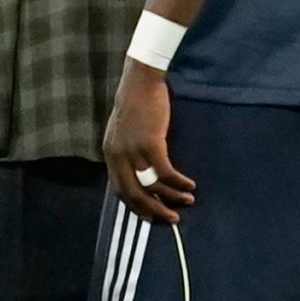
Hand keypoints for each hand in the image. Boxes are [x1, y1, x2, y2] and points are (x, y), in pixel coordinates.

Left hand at [104, 62, 194, 223]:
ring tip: (187, 201)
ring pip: (152, 185)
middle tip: (171, 218)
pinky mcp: (151, 144)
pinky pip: (166, 172)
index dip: (136, 206)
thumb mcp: (123, 131)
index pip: (120, 190)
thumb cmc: (135, 104)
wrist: (140, 82)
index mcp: (110, 154)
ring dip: (171, 197)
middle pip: (134, 194)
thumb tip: (141, 171)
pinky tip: (189, 185)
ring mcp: (133, 151)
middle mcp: (118, 156)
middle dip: (154, 209)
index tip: (151, 215)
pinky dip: (178, 182)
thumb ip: (126, 151)